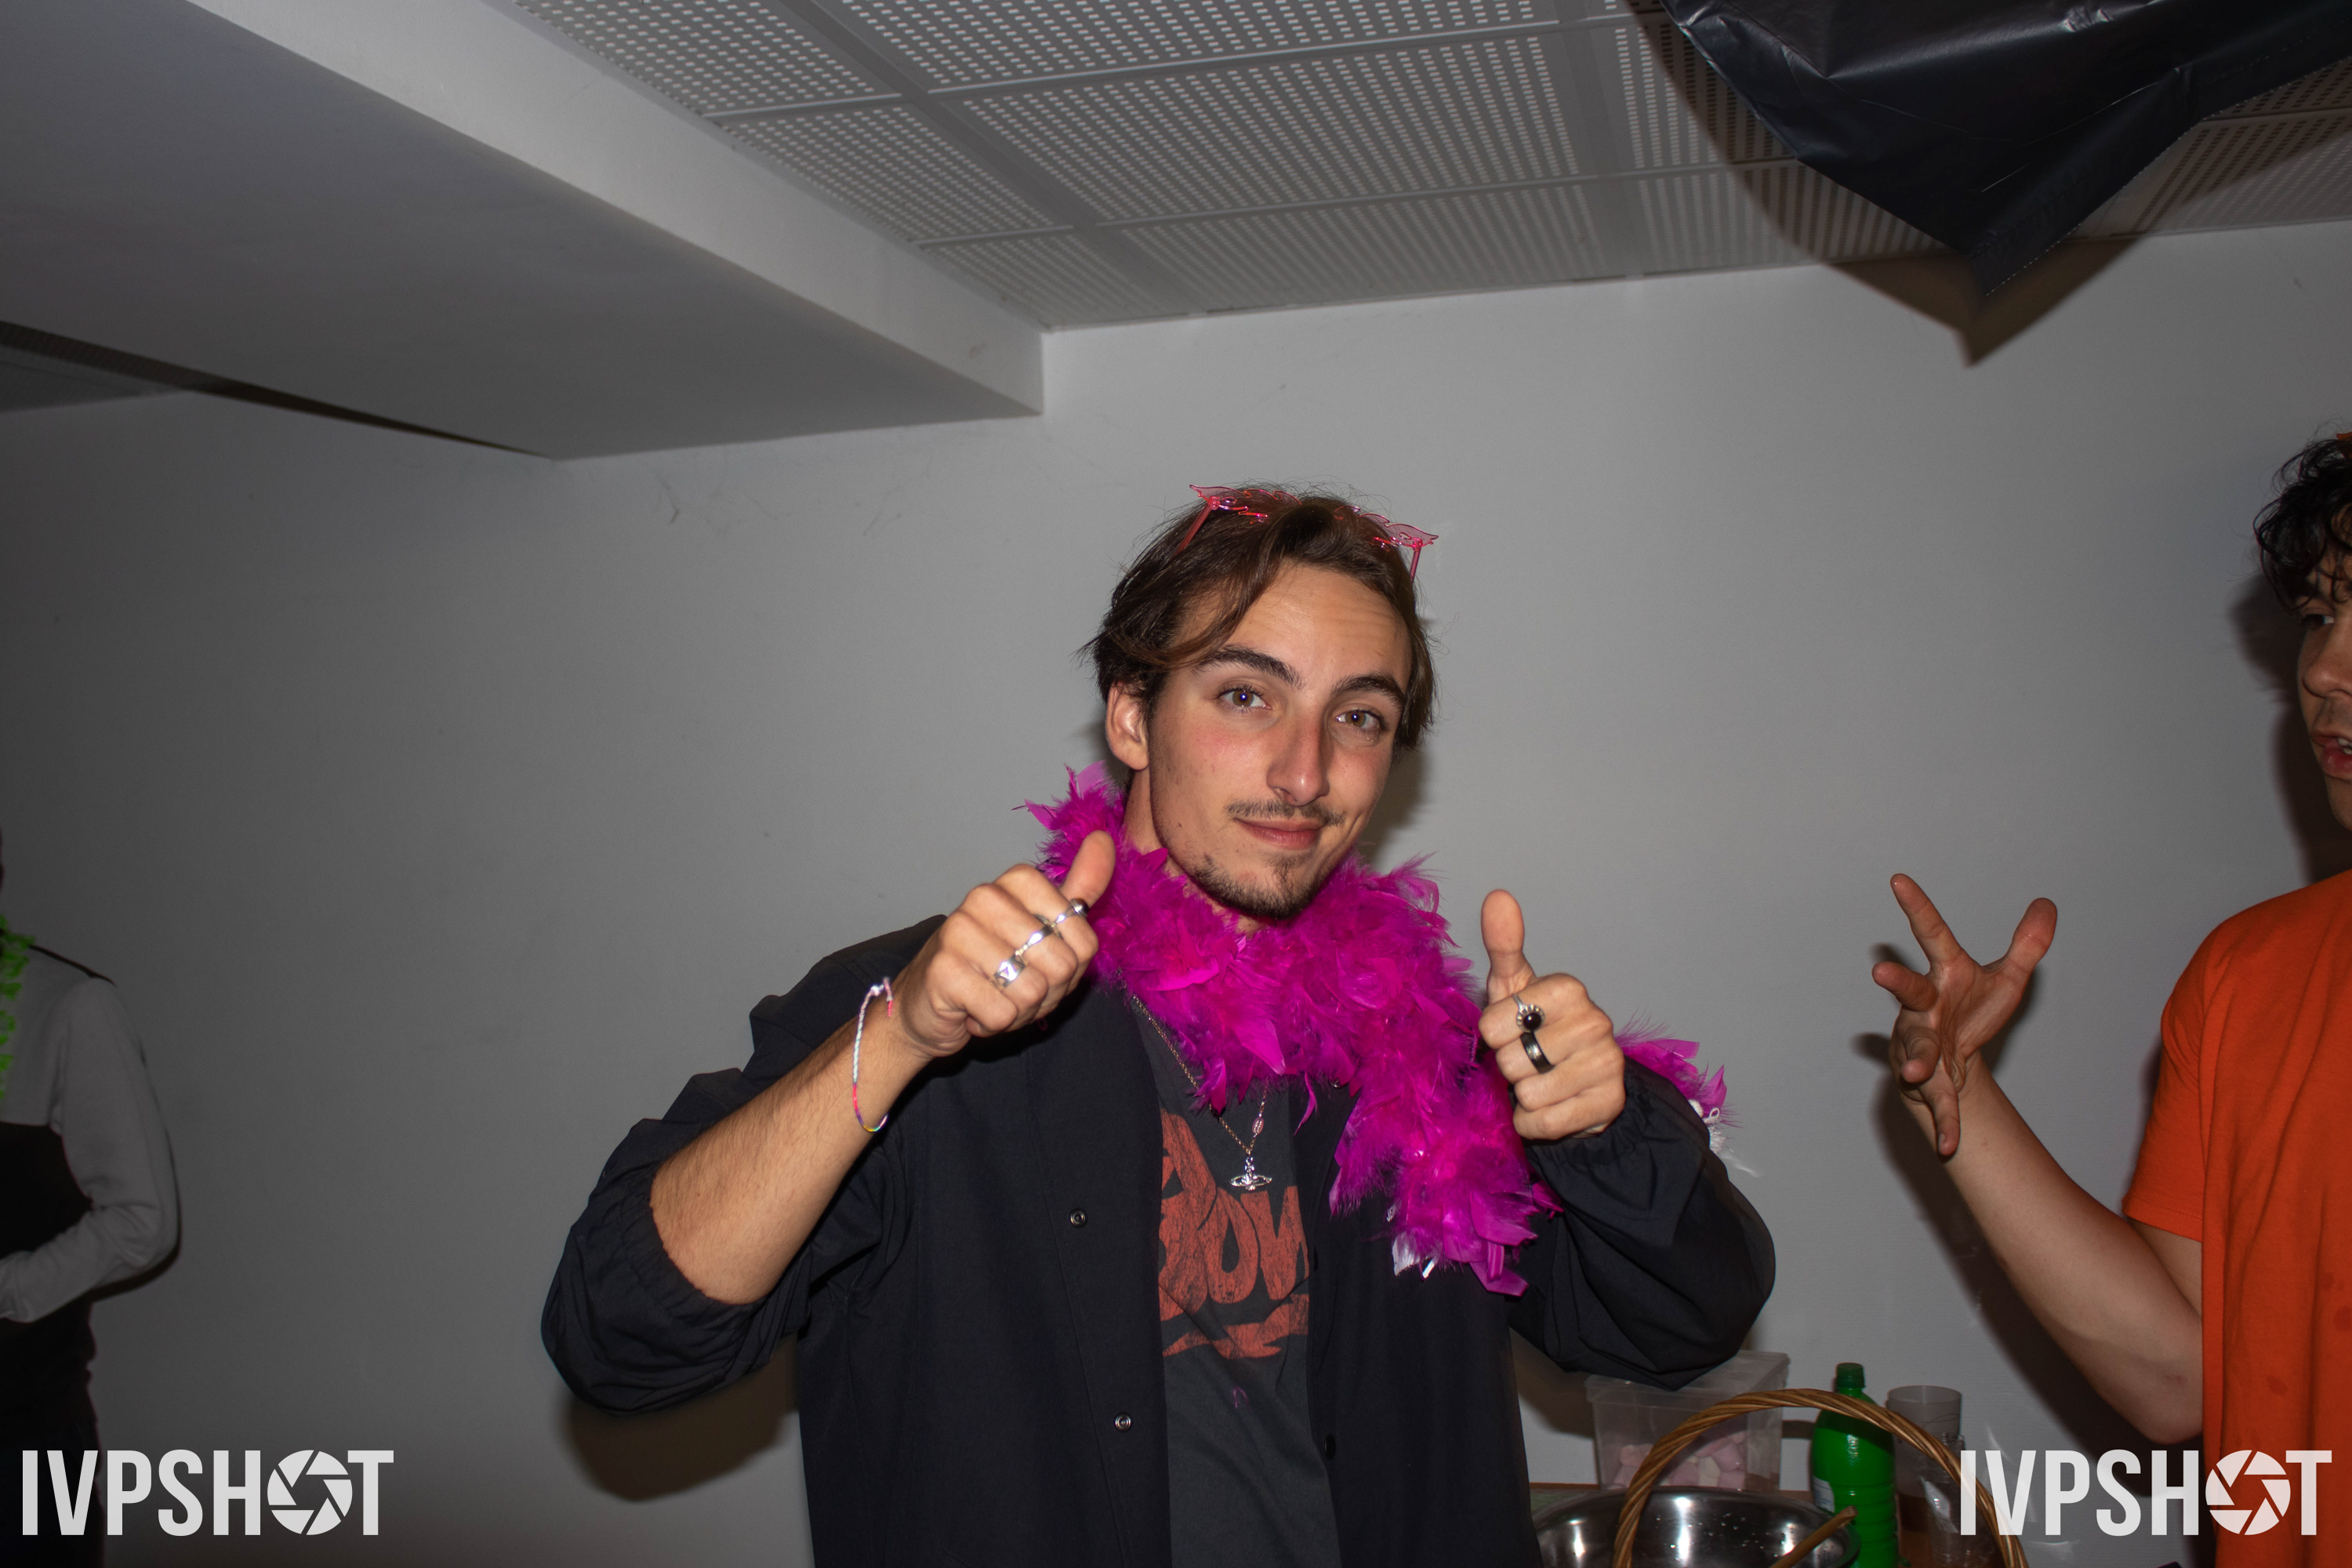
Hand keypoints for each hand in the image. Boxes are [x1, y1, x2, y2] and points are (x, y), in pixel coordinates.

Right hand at [890, 832, 1114, 1060]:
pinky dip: (994, 1023)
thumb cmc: (992, 967)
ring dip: (1020, 1010)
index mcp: (1017, 881)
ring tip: (994, 997)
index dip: (1071, 968)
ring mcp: (960, 931)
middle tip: (1014, 989)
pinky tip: (972, 1010)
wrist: (925, 1004)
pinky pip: (1002, 1012)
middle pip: (1062, 965)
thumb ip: (1079, 887)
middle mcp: (986, 897)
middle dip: (1046, 993)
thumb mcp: (1044, 927)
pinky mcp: (944, 970)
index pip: (1084, 939)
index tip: (1039, 965)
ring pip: (1033, 990)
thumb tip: (1103, 837)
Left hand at [1476, 889, 1625, 1140]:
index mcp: (1568, 989)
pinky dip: (1536, 1123)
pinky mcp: (1611, 1103)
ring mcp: (1608, 1063)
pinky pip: (1546, 1123)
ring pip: (1529, 1094)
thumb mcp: (1514, 987)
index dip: (1495, 1035)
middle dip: (1511, 1067)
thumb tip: (1498, 896)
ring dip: (1525, 1096)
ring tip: (1543, 1080)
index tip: (1514, 1031)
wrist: (1580, 1082)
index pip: (1494, 1024)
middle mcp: (1596, 1021)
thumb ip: (1504, 945)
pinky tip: (1553, 1106)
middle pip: (1511, 1061)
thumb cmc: (1537, 1027)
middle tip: (1531, 1060)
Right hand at [1871, 874, 2055, 1156]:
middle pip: (1909, 991)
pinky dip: (1944, 1123)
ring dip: (1916, 1060)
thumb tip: (2048, 904)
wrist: (1952, 1065)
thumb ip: (2027, 945)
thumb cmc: (1971, 1013)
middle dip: (1896, 982)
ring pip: (1916, 1049)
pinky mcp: (1928, 1081)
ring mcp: (1921, 1043)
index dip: (1916, 907)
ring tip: (1917, 1071)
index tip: (1898, 880)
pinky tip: (1947, 1144)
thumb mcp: (2005, 980)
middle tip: (1880, 971)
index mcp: (1945, 976)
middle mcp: (1925, 1007)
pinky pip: (1937, 1102)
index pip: (1932, 935)